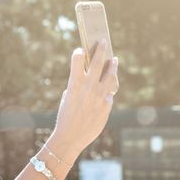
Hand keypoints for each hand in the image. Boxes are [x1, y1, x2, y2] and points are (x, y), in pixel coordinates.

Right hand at [50, 41, 118, 163]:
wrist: (71, 137)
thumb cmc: (65, 117)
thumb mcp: (67, 98)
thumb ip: (78, 87)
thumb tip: (91, 79)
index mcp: (74, 84)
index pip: (77, 60)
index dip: (78, 53)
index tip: (80, 50)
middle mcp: (88, 87)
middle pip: (97, 62)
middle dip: (101, 49)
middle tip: (103, 41)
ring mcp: (100, 95)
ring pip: (110, 75)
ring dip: (112, 66)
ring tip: (114, 60)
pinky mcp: (107, 105)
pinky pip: (109, 93)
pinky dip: (108, 89)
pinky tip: (108, 87)